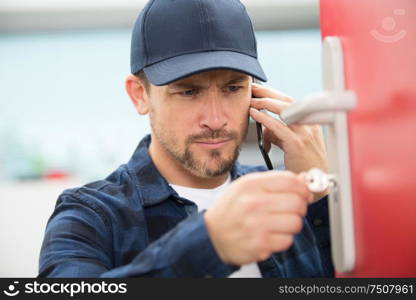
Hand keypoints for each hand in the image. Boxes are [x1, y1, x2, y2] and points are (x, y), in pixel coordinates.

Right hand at [204, 171, 313, 265]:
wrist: (212, 235)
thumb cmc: (231, 210)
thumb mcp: (246, 187)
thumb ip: (274, 181)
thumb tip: (303, 180)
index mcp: (251, 184)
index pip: (290, 181)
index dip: (303, 187)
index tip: (304, 193)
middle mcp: (253, 203)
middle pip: (297, 202)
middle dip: (300, 207)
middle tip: (292, 210)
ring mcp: (256, 225)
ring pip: (295, 222)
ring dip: (292, 224)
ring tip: (279, 224)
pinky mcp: (259, 245)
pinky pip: (287, 241)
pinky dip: (282, 239)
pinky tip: (271, 235)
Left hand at [249, 83, 328, 200]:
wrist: (316, 181)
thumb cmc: (304, 163)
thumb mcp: (291, 143)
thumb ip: (277, 133)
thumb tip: (263, 125)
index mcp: (310, 121)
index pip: (289, 100)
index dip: (272, 93)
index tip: (258, 89)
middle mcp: (309, 124)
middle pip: (286, 100)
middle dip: (267, 92)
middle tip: (251, 88)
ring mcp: (305, 133)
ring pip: (283, 109)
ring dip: (264, 102)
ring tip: (250, 100)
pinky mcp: (297, 143)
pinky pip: (278, 126)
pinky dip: (264, 118)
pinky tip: (254, 114)